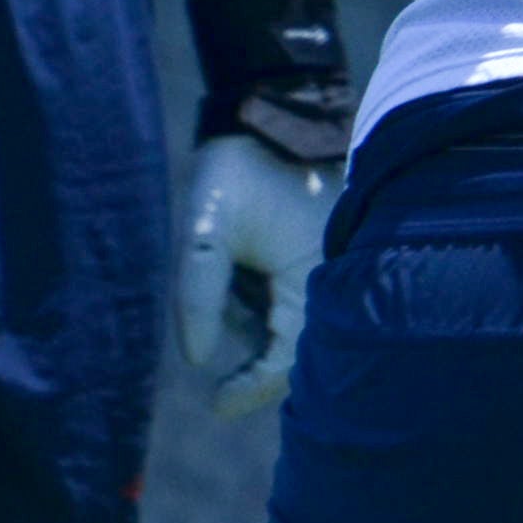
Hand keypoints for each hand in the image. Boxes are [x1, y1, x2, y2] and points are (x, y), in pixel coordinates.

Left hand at [175, 131, 331, 418]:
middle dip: (251, 348)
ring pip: (284, 327)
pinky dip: (261, 300)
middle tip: (226, 297)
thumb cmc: (242, 171)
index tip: (217, 404)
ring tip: (236, 261)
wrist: (274, 118)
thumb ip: (197, 296)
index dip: (251, 390)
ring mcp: (325, 274)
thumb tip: (194, 358)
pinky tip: (248, 262)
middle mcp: (328, 285)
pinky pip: (288, 303)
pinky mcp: (317, 263)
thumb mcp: (206, 232)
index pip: (286, 364)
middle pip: (288, 352)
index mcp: (313, 283)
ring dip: (253, 316)